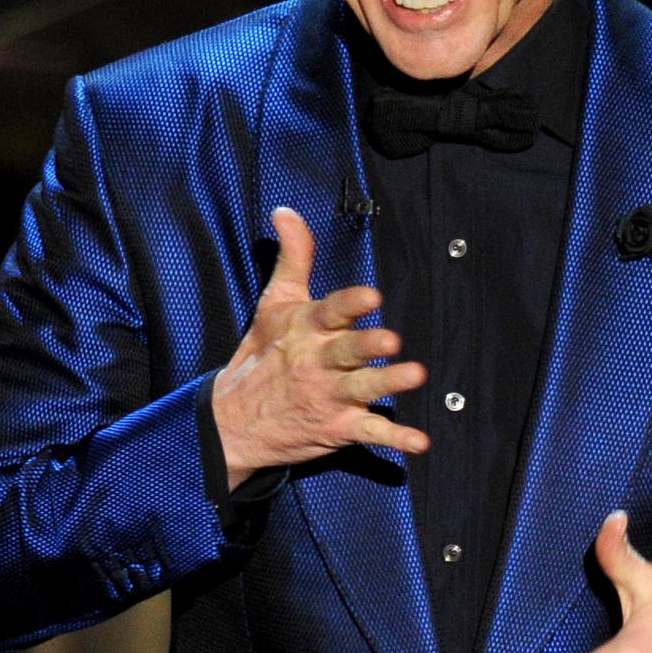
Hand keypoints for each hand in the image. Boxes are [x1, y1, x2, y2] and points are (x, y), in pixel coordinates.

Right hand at [212, 206, 428, 484]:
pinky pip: (370, 433)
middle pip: (346, 350)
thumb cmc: (260, 355)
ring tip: (415, 375)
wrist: (232, 421)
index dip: (350, 304)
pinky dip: (395, 439)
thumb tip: (286, 211)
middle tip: (391, 339)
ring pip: (362, 388)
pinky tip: (420, 442)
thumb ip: (293, 257)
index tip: (372, 296)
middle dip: (368, 345)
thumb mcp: (274, 303)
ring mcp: (329, 397)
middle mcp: (318, 362)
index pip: (330, 311)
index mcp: (305, 329)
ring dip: (388, 382)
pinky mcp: (337, 428)